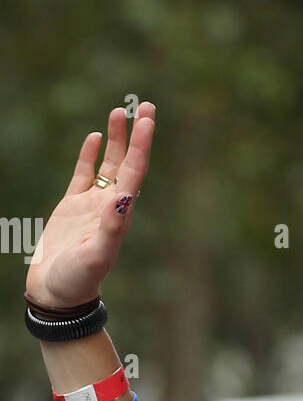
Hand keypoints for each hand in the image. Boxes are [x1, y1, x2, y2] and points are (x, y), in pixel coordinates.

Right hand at [26, 102, 155, 308]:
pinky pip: (84, 173)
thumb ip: (110, 228)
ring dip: (116, 139)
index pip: (135, 173)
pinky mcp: (71, 206)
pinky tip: (95, 137)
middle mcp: (110, 206)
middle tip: (147, 106)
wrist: (56, 294)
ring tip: (118, 112)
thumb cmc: (77, 279)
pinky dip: (90, 155)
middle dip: (137, 135)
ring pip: (108, 164)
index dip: (142, 146)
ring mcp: (91, 205)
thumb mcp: (95, 256)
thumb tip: (122, 198)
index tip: (147, 121)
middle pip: (128, 163)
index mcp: (120, 215)